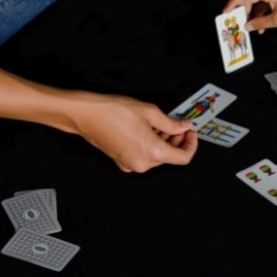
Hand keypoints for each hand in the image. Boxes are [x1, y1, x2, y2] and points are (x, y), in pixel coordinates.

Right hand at [70, 93, 196, 172]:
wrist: (86, 115)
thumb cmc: (113, 111)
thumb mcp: (150, 112)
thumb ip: (171, 123)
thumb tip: (184, 126)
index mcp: (152, 152)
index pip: (183, 157)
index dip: (191, 144)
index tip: (190, 133)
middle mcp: (142, 163)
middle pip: (170, 157)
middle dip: (177, 141)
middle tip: (179, 125)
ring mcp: (131, 164)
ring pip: (157, 156)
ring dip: (164, 142)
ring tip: (161, 124)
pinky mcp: (122, 161)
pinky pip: (143, 156)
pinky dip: (150, 145)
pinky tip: (148, 130)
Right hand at [224, 0, 276, 33]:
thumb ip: (260, 23)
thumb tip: (248, 26)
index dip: (232, 2)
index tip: (226, 11)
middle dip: (241, 8)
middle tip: (236, 20)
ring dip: (250, 12)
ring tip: (249, 26)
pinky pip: (262, 1)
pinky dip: (259, 12)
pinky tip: (260, 25)